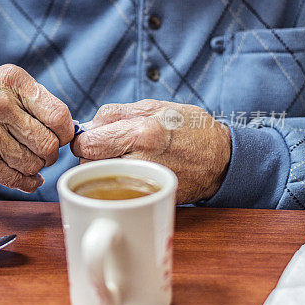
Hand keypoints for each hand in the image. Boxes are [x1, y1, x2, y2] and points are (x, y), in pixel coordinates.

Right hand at [0, 64, 73, 191]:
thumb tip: (68, 128)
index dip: (64, 132)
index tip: (58, 136)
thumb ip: (31, 99)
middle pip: (48, 143)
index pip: (58, 114)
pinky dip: (25, 183)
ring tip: (26, 161)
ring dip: (35, 168)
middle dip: (50, 154)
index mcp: (11, 80)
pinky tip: (24, 178)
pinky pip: (15, 178)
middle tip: (42, 153)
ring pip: (34, 163)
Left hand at [71, 99, 231, 203]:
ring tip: (120, 159)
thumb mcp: (154, 106)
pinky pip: (118, 190)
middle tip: (105, 149)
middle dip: (90, 155)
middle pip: (88, 163)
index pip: (87, 143)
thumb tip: (88, 126)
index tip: (89, 138)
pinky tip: (130, 173)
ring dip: (102, 169)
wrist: (222, 159)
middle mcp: (142, 160)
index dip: (82, 140)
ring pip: (100, 178)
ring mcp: (145, 182)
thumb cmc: (190, 128)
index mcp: (141, 133)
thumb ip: (116, 114)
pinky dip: (117, 183)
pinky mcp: (148, 197)